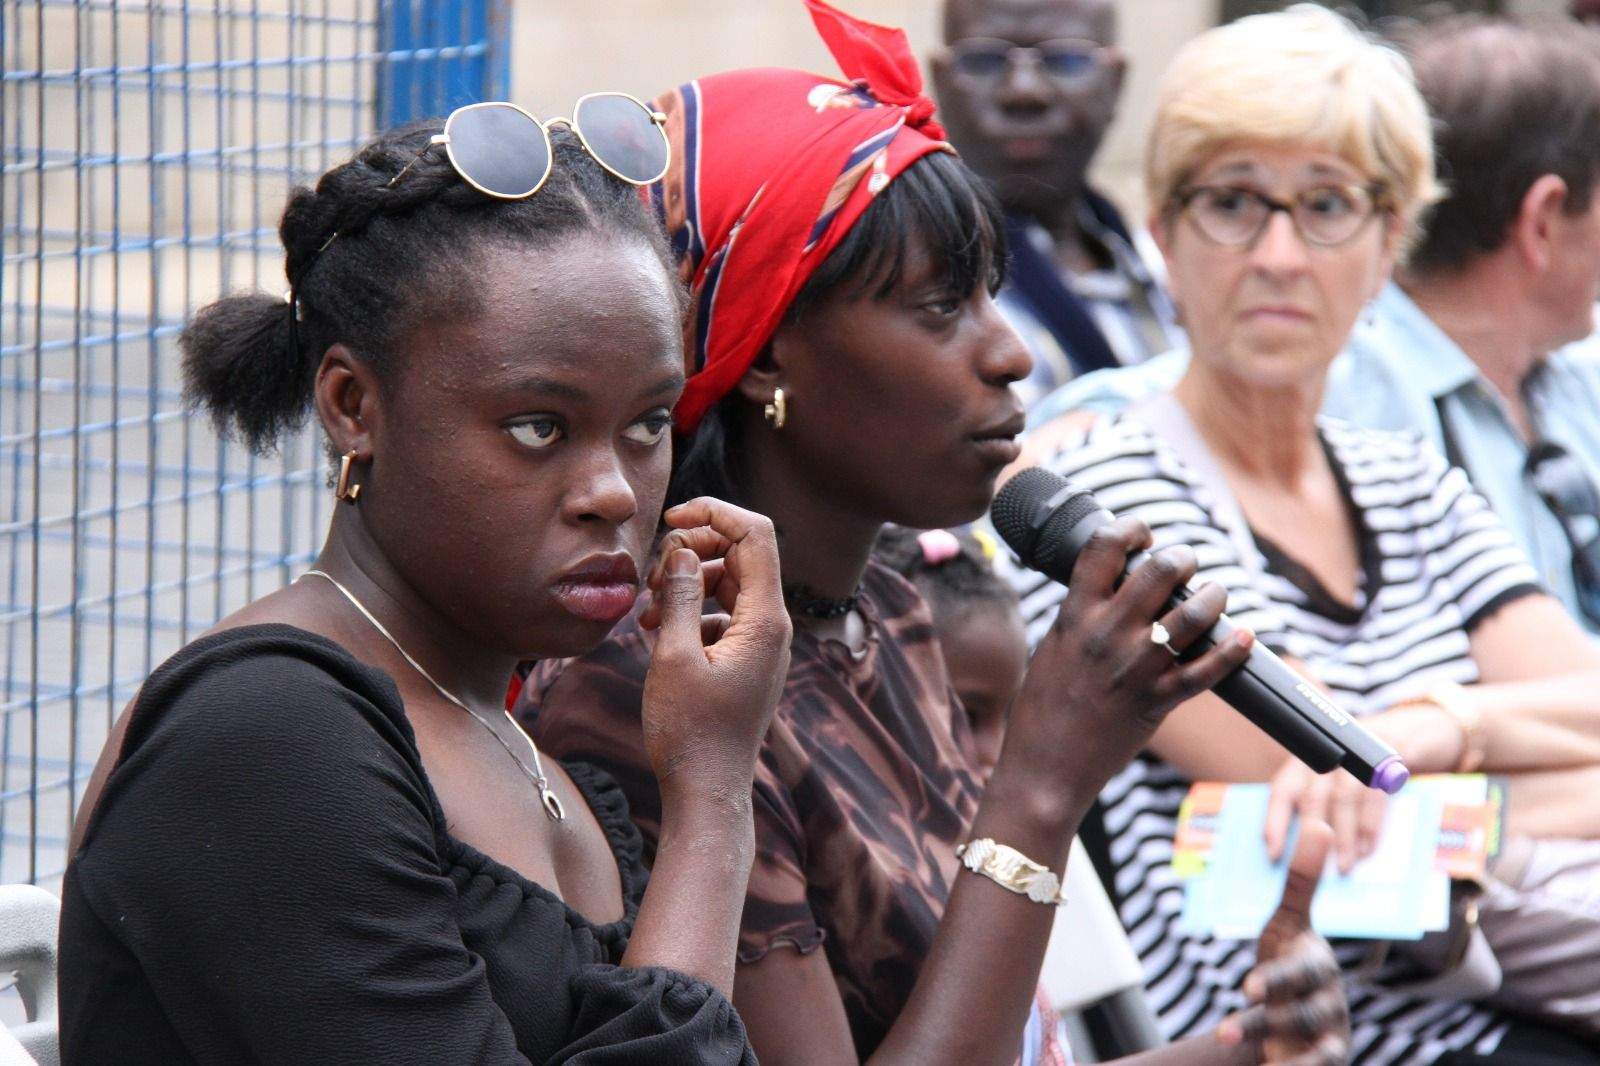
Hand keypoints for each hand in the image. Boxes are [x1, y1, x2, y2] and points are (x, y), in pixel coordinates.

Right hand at [638, 497, 791, 800]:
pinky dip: (690, 612)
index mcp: (766, 619)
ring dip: (686, 583)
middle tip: (651, 571)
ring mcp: (761, 643)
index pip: (756, 534)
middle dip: (694, 550)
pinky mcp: (745, 659)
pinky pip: (721, 615)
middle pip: (741, 554)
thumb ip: (678, 595)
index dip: (714, 513)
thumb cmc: (690, 732)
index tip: (670, 520)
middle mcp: (772, 626)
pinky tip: (656, 631)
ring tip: (647, 609)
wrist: (707, 792)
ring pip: (727, 584)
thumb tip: (678, 550)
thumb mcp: (674, 656)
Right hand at [1005, 516, 1254, 792]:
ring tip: (1213, 593)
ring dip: (1213, 594)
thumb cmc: (1043, 708)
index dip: (1131, 529)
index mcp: (1075, 615)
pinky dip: (1233, 650)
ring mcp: (1137, 667)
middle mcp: (1108, 634)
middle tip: (1184, 564)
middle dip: (1181, 557)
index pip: (1105, 547)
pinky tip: (1244, 636)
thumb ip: (1082, 615)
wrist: (1046, 767)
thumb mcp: (1053, 646)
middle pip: (1161, 570)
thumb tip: (1112, 587)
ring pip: (1194, 613)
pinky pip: (1208, 670)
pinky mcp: (1159, 700)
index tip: (1142, 534)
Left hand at [1219, 819, 1349, 1064]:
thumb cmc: (1291, 964)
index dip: (1276, 978)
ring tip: (1227, 1039)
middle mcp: (1327, 1000)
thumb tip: (1319, 822)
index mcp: (1316, 964)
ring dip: (1264, 1040)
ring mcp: (1327, 1035)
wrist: (1301, 1016)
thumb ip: (1301, 882)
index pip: (1300, 970)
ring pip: (1305, 1043)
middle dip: (1270, 1015)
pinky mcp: (1325, 1059)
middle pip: (1304, 1009)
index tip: (1246, 987)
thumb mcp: (1288, 926)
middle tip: (1234, 1017)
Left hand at [1262, 696, 1463, 872]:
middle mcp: (1327, 752)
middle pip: (1312, 796)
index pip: (1282, 790)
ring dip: (1343, 836)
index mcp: (1307, 760)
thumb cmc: (1368, 770)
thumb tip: (1308, 854)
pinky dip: (1370, 824)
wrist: (1419, 730)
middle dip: (1313, 836)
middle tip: (1315, 872)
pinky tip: (1368, 847)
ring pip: (1342, 797)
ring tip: (1345, 866)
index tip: (1272, 854)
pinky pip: (1375, 794)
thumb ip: (1325, 808)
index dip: (1275, 823)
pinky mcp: (1388, 755)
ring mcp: (1357, 751)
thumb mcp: (1342, 782)